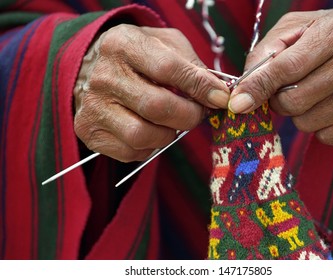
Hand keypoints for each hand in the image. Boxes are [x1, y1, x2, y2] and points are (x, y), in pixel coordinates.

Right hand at [74, 24, 228, 161]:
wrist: (93, 69)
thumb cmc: (139, 57)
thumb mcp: (164, 44)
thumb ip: (191, 64)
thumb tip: (217, 94)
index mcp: (123, 44)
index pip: (168, 68)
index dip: (200, 86)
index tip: (220, 98)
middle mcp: (103, 76)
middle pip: (157, 107)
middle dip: (189, 115)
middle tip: (197, 113)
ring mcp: (93, 106)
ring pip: (144, 135)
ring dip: (169, 134)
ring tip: (172, 122)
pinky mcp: (90, 131)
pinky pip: (131, 151)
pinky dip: (151, 146)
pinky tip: (151, 131)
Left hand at [230, 9, 332, 144]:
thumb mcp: (297, 29)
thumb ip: (265, 53)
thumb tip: (243, 92)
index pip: (286, 69)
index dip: (257, 87)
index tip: (238, 103)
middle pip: (293, 102)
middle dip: (280, 99)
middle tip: (290, 87)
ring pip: (306, 123)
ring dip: (300, 112)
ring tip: (316, 92)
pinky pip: (326, 137)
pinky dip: (320, 125)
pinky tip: (332, 104)